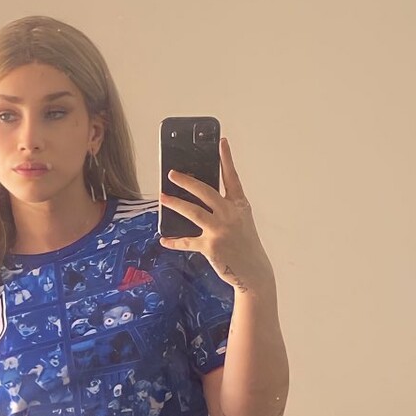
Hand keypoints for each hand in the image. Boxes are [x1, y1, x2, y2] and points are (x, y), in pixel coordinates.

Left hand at [160, 135, 271, 293]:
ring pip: (193, 211)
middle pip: (205, 191)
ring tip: (162, 197)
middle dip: (187, 180)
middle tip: (172, 173)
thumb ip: (225, 208)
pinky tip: (164, 239)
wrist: (254, 273)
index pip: (232, 177)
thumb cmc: (246, 246)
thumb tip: (200, 198)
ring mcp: (220, 230)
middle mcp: (230, 214)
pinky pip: (187, 242)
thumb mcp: (242, 221)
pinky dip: (175, 241)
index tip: (221, 141)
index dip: (226, 159)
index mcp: (240, 205)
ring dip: (175, 204)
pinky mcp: (210, 247)